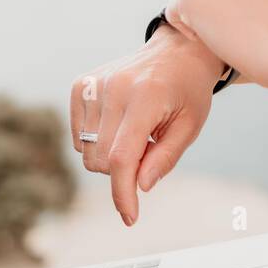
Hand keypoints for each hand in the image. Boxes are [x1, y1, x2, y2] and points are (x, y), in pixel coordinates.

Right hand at [69, 24, 222, 225]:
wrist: (177, 50)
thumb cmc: (188, 91)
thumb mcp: (190, 126)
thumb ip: (165, 158)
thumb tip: (138, 186)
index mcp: (145, 97)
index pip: (122, 158)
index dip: (123, 193)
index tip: (130, 217)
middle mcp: (113, 88)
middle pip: (100, 159)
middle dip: (123, 171)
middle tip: (150, 151)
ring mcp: (93, 84)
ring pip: (86, 150)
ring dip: (109, 156)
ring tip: (137, 134)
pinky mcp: (81, 84)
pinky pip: (77, 134)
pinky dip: (96, 140)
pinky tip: (118, 124)